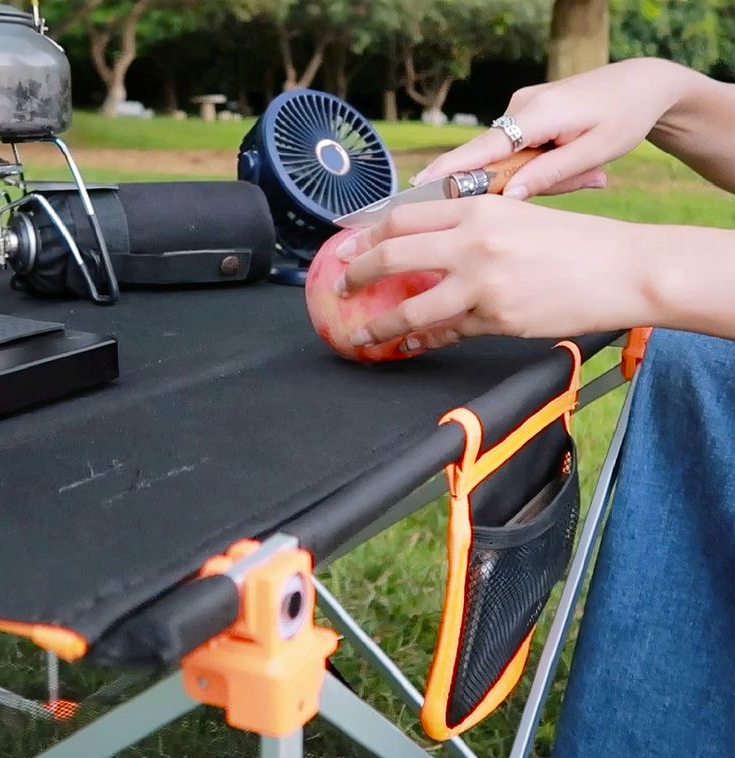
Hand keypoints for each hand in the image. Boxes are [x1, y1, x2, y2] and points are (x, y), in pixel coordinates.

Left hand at [334, 196, 653, 350]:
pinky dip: (425, 340)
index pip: (403, 217)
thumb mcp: (517, 217)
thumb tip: (426, 248)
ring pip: (412, 309)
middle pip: (392, 256)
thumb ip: (470, 230)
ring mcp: (482, 284)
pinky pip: (448, 333)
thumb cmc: (574, 241)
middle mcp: (472, 242)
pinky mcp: (496, 320)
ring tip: (362, 334)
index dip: (366, 234)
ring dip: (380, 325)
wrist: (622, 269)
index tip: (345, 247)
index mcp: (477, 208)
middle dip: (355, 275)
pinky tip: (411, 344)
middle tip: (340, 288)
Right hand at [412, 58, 690, 199]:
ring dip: (536, 175)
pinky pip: (517, 150)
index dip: (449, 171)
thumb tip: (507, 198)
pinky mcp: (525, 115)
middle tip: (581, 179)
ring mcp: (520, 109)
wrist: (643, 83)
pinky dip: (538, 164)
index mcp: (537, 114)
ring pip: (508, 158)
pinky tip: (575, 161)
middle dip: (517, 183)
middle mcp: (520, 107)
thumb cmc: (624, 118)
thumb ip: (549, 176)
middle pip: (493, 159)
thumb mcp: (595, 153)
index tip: (418, 189)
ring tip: (589, 170)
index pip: (481, 148)